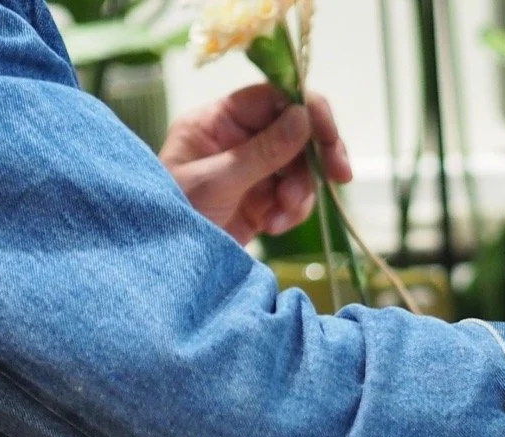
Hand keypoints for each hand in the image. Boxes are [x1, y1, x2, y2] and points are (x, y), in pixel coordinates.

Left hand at [160, 85, 351, 243]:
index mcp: (217, 122)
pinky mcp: (260, 202)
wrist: (164, 270)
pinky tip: (273, 227)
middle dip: (315, 155)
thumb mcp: (217, 181)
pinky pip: (292, 198)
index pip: (271, 98)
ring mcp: (250, 172)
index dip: (305, 109)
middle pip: (294, 131)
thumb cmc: (174, 215)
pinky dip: (292, 212)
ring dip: (301, 191)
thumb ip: (263, 150)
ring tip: (282, 215)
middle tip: (340, 175)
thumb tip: (303, 116)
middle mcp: (236, 140)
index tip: (328, 135)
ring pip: (298, 168)